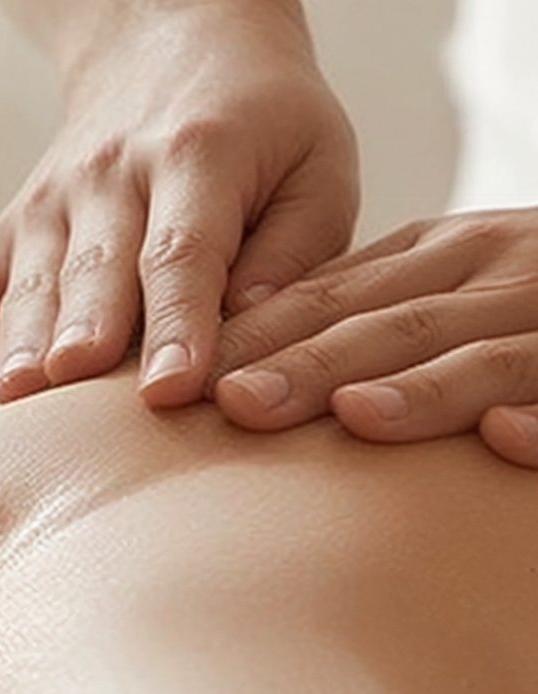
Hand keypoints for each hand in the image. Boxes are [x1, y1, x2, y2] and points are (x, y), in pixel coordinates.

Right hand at [0, 0, 358, 404]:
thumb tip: (256, 327)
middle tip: (71, 388)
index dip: (178, 323)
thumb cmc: (269, 123)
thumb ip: (298, 248)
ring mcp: (56, 198)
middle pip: (98, 268)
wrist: (172, 29)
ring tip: (7, 397)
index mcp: (201, 158)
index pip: (185, 255)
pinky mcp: (19, 221)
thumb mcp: (319, 162)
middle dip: (84, 331)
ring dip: (18, 337)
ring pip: (35, 278)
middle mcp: (115, 175)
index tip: (170, 389)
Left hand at [211, 209, 537, 466]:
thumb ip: (374, 313)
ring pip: (479, 356)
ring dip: (416, 388)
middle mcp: (493, 278)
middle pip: (391, 323)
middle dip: (311, 363)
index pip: (334, 297)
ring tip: (351, 414)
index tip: (190, 379)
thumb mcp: (451, 285)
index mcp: (443, 257)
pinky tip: (498, 436)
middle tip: (233, 402)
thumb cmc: (528, 297)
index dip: (261, 336)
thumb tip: (258, 364)